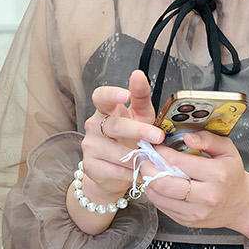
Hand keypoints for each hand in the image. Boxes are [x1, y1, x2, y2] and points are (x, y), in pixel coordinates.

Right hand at [79, 70, 166, 206]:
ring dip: (138, 157)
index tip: (126, 95)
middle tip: (158, 136)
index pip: (101, 96)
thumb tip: (137, 75)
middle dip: (138, 131)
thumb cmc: (130, 139)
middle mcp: (93, 126)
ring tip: (152, 160)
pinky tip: (139, 172)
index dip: (112, 94)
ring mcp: (90, 146)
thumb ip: (140, 97)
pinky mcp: (90, 167)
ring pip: (116, 152)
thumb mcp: (140, 117)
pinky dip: (131, 172)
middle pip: (115, 126)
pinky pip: (115, 170)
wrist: (115, 173)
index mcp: (105, 110)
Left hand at [144, 130, 248, 229]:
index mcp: (217, 174)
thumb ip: (208, 139)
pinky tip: (160, 184)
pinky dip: (156, 194)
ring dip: (149, 182)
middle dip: (148, 168)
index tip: (156, 147)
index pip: (178, 162)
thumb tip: (187, 138)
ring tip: (151, 171)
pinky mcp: (187, 221)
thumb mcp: (227, 150)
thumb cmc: (231, 174)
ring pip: (158, 197)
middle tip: (146, 159)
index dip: (161, 152)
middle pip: (163, 183)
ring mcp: (196, 212)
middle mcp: (207, 196)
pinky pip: (162, 207)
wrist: (241, 204)